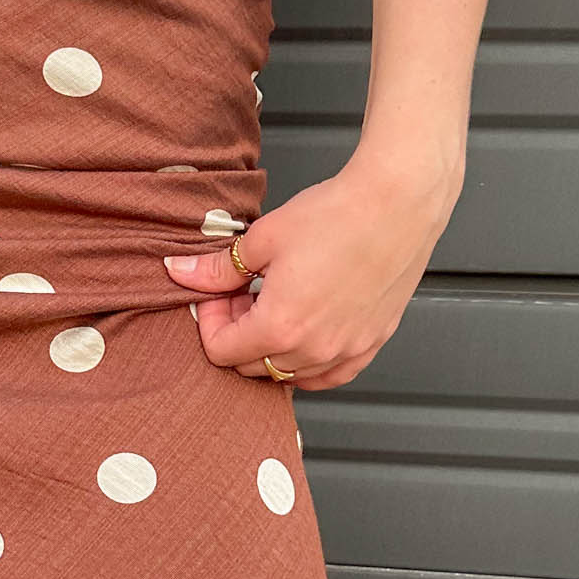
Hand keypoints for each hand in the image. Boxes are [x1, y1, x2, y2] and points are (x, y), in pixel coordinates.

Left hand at [162, 152, 459, 389]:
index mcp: (280, 327)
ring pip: (288, 373)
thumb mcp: (264, 238)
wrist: (399, 203)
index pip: (221, 352)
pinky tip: (307, 330)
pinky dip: (310, 363)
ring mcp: (346, 351)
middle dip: (240, 332)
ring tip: (279, 302)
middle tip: (246, 292)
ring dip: (273, 346)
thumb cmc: (338, 214)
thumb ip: (217, 268)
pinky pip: (330, 375)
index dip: (212, 322)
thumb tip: (179, 273)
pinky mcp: (371, 344)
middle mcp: (313, 350)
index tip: (221, 293)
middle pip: (252, 366)